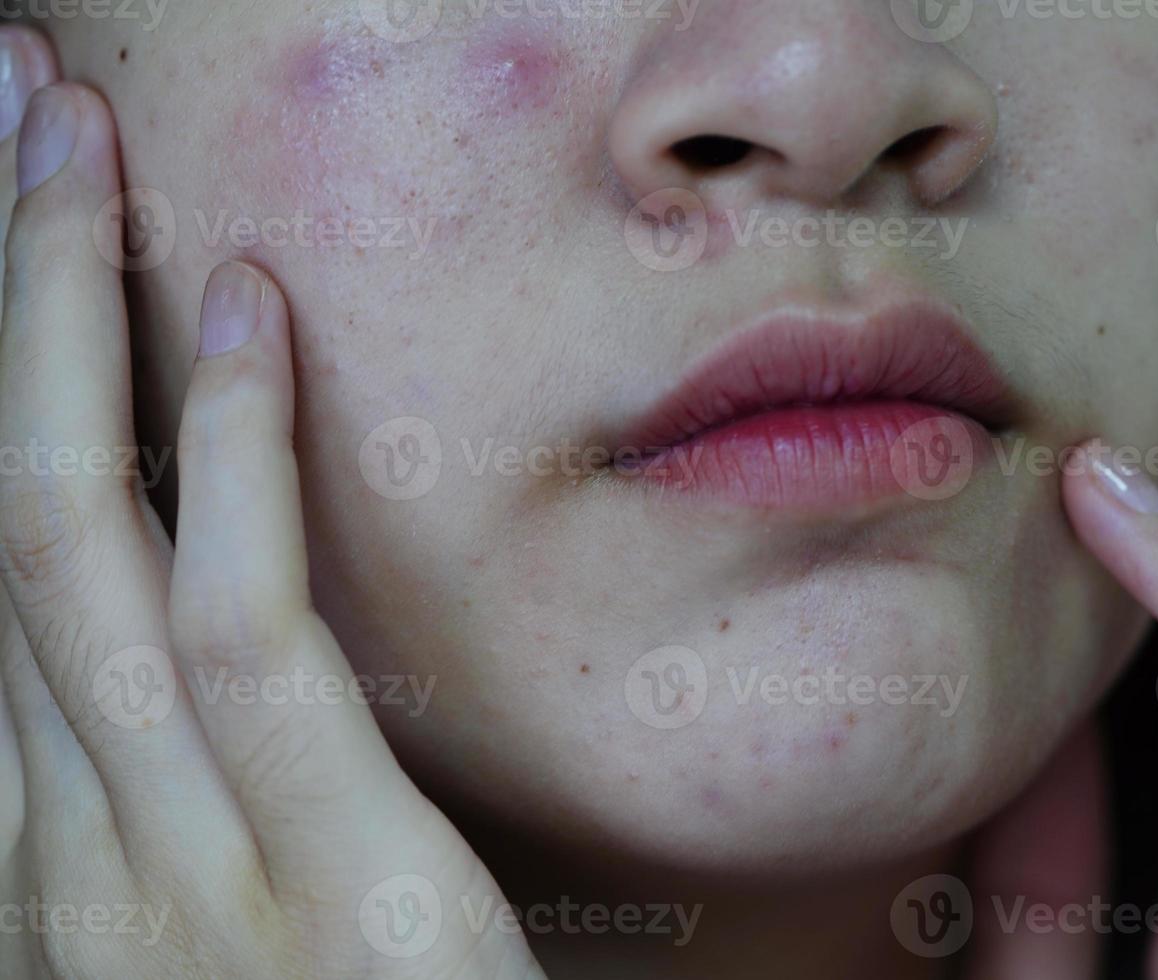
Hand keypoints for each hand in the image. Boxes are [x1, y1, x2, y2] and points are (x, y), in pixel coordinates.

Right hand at [0, 61, 544, 979]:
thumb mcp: (224, 941)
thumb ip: (195, 813)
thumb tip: (201, 649)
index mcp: (61, 856)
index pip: (0, 580)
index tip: (11, 257)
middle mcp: (72, 841)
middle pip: (5, 518)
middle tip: (5, 118)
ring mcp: (174, 864)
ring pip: (76, 540)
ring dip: (60, 320)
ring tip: (61, 139)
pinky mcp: (324, 875)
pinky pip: (249, 628)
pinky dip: (233, 454)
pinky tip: (240, 310)